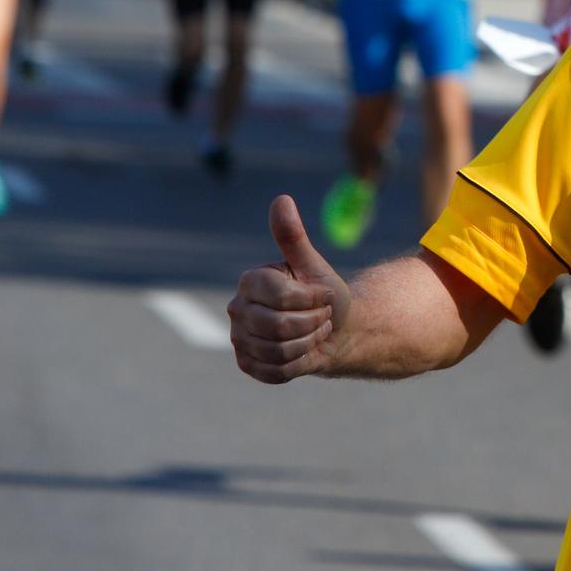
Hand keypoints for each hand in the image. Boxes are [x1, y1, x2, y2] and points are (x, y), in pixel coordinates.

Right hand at [227, 195, 349, 383]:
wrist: (334, 330)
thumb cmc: (324, 293)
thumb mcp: (315, 265)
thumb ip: (293, 236)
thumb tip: (281, 199)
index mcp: (251, 281)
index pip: (282, 297)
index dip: (312, 300)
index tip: (323, 295)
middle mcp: (237, 308)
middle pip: (278, 326)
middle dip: (312, 323)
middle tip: (321, 316)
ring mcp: (239, 338)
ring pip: (278, 351)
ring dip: (308, 343)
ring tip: (314, 332)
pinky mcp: (247, 364)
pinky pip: (276, 371)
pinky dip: (300, 363)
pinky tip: (304, 351)